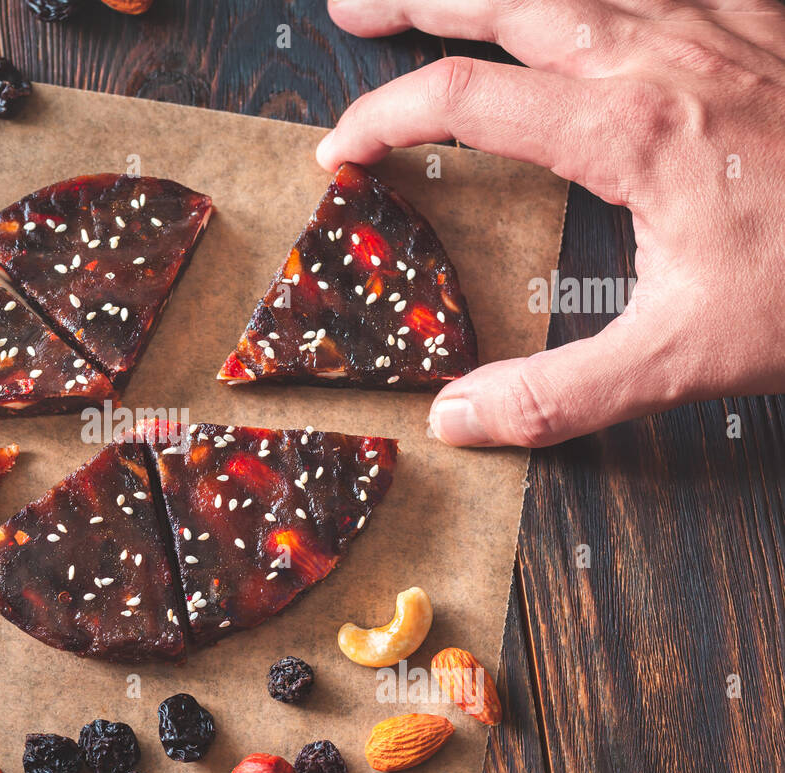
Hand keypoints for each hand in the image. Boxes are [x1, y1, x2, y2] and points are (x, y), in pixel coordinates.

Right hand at [319, 0, 784, 446]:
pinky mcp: (760, 21)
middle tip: (353, 13)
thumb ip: (559, 392)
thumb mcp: (686, 355)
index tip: (341, 154)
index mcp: (627, 129)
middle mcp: (660, 54)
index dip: (384, 119)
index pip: (463, 101)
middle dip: (414, 1)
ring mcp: (716, 23)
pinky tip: (593, 1)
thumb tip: (456, 418)